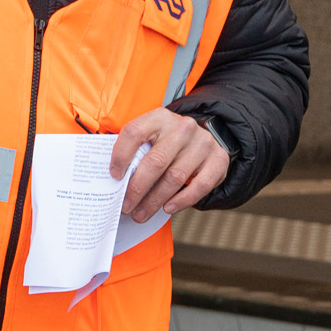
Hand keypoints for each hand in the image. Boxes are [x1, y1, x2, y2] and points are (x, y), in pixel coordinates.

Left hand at [115, 107, 228, 224]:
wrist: (203, 139)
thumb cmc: (168, 143)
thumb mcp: (152, 137)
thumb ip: (135, 150)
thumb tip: (111, 179)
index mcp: (159, 117)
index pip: (135, 132)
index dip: (121, 155)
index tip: (114, 176)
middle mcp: (182, 127)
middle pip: (155, 162)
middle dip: (137, 189)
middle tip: (126, 206)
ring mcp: (202, 142)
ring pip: (175, 177)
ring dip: (155, 200)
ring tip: (142, 213)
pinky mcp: (219, 159)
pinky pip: (200, 185)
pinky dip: (182, 200)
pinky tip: (168, 208)